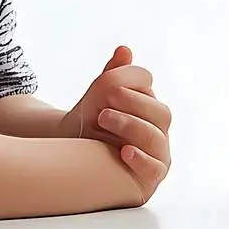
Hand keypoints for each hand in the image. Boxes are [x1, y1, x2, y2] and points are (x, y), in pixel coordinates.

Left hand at [60, 47, 171, 200]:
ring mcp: (158, 155)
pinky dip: (143, 159)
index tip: (108, 86)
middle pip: (160, 113)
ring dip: (131, 125)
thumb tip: (125, 49)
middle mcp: (159, 131)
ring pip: (157, 138)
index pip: (151, 92)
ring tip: (104, 118)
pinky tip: (125, 152)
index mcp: (150, 107)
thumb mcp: (98, 97)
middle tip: (105, 103)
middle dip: (134, 105)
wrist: (68, 157)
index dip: (133, 87)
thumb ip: (114, 74)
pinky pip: (156, 169)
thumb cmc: (89, 125)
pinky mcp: (150, 178)